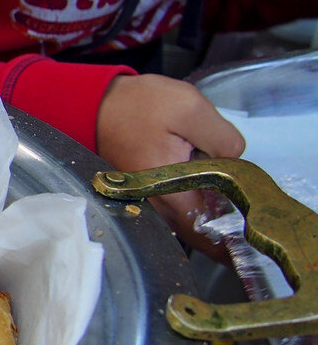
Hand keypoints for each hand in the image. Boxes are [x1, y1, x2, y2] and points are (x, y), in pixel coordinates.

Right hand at [96, 73, 244, 261]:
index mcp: (169, 192)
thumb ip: (223, 138)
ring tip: (226, 188)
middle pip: (197, 231)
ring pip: (186, 219)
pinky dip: (192, 198)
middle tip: (245, 206)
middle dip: (224, 223)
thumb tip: (234, 159)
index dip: (232, 240)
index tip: (251, 235)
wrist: (94, 103)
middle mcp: (155, 204)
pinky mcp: (143, 190)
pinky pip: (174, 205)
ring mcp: (146, 199)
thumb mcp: (190, 109)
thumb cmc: (136, 106)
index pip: (206, 235)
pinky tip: (202, 178)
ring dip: (209, 210)